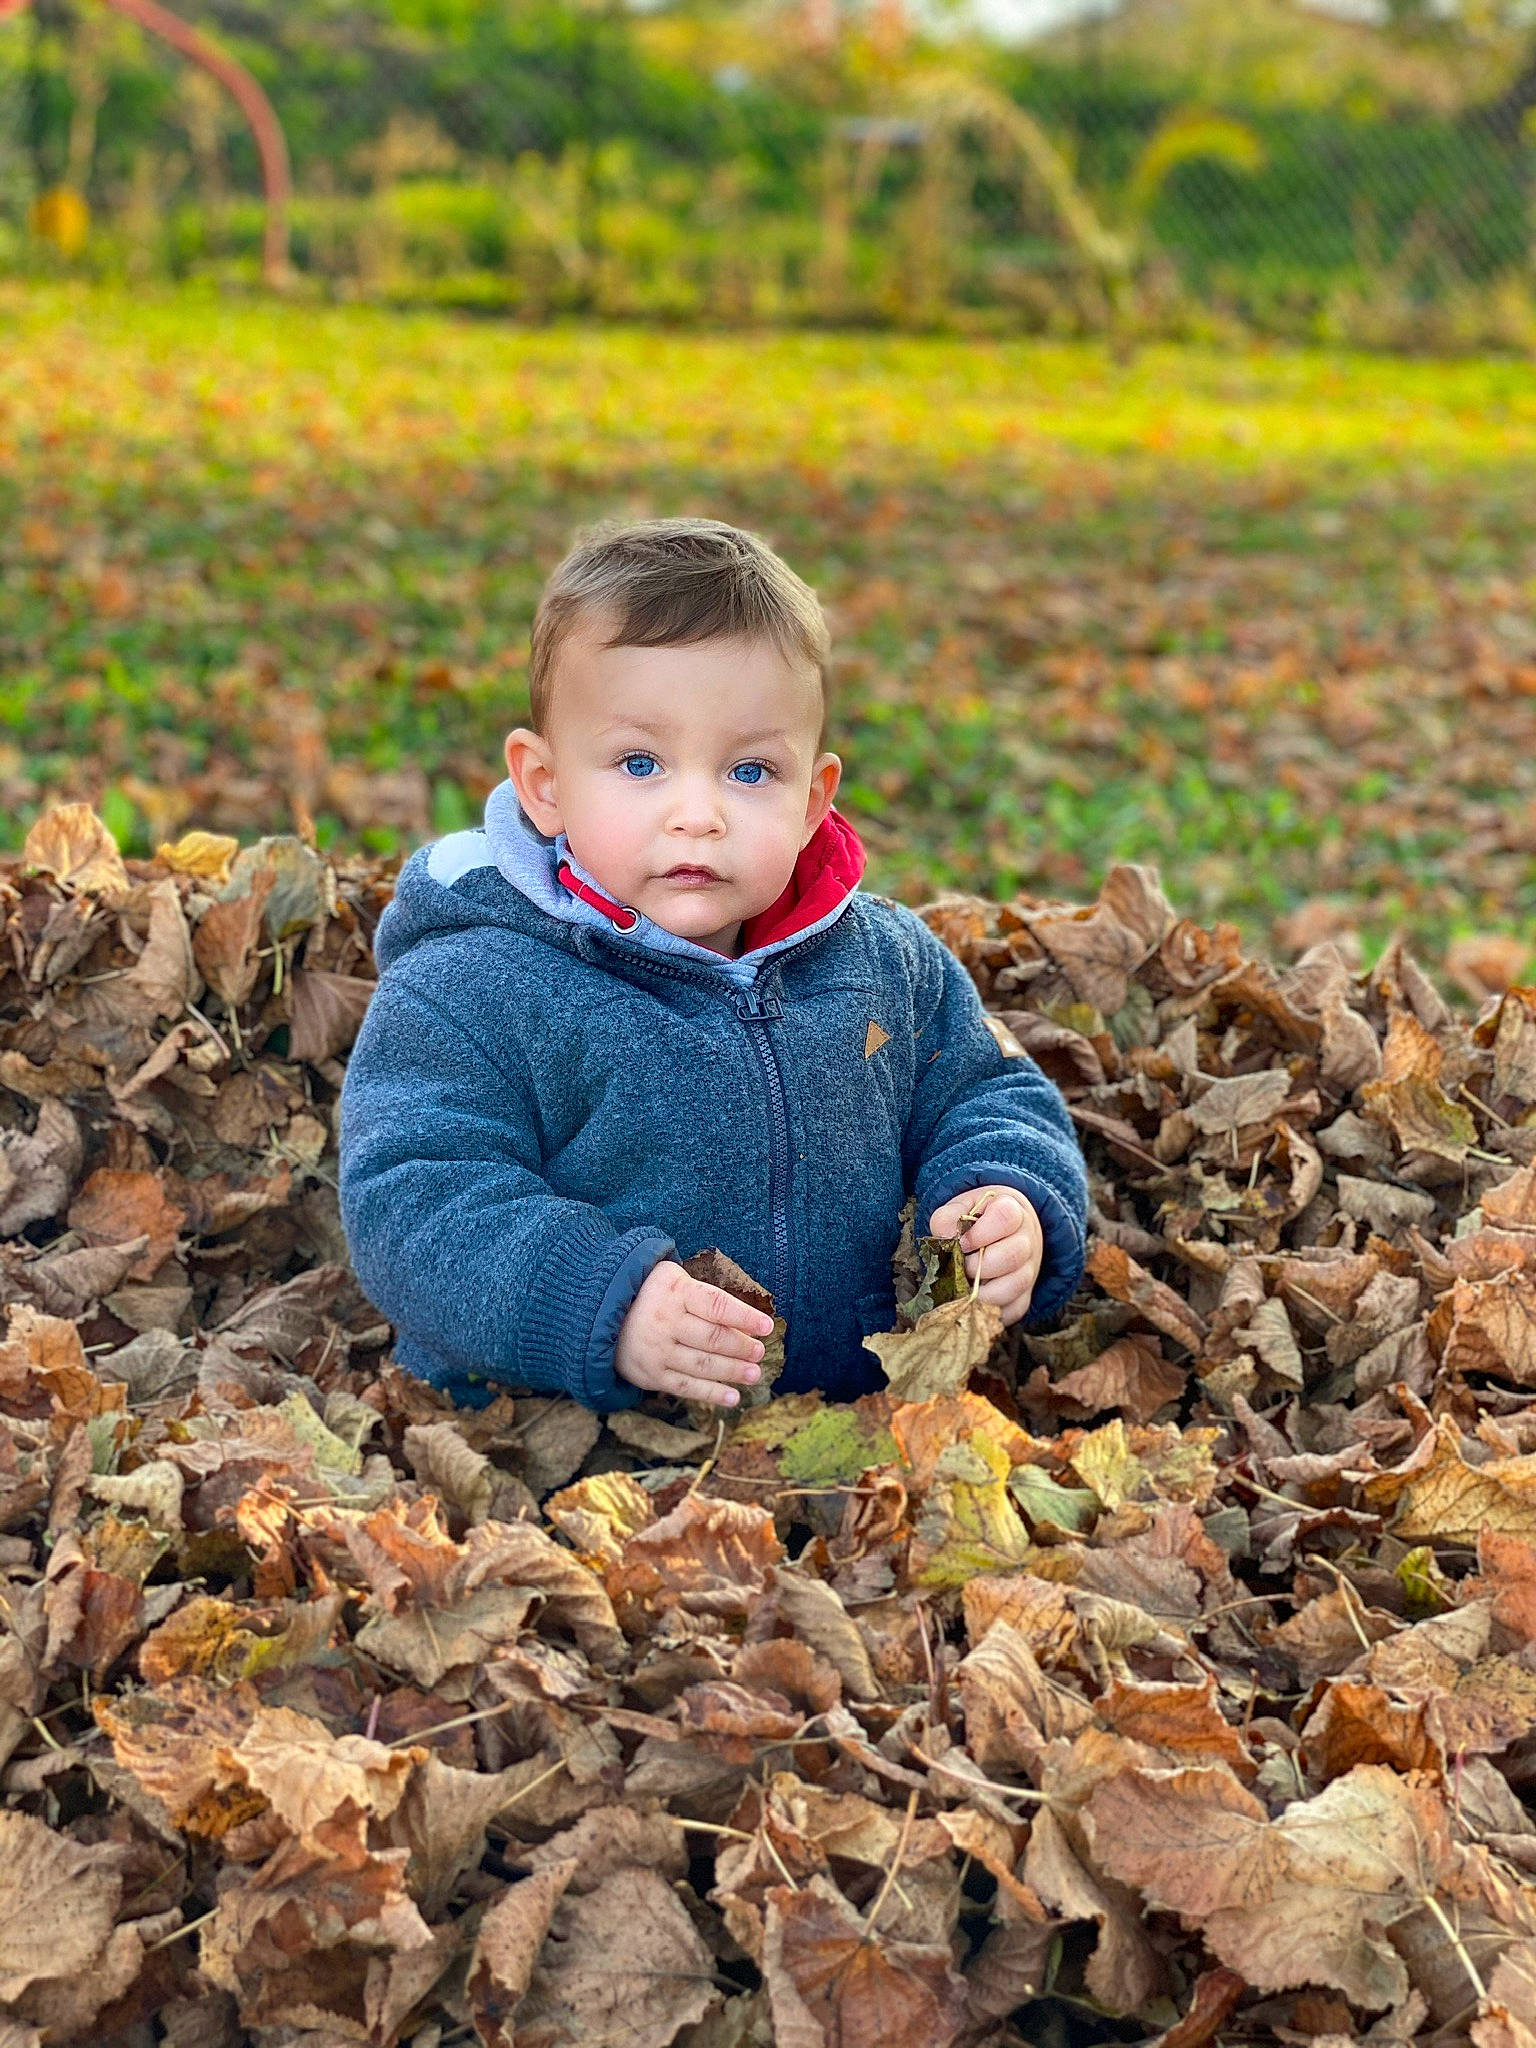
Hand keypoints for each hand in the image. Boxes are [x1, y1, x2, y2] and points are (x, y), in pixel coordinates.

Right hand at [614, 1258, 774, 1406]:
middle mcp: (666, 1322)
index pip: (717, 1306)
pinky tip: (734, 1397)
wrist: (601, 1314)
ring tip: (755, 1374)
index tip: (767, 1326)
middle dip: (741, 1347)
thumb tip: (746, 1317)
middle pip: (712, 1338)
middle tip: (760, 1352)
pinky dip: (712, 1394)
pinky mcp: (651, 1375)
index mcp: (676, 1293)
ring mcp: (657, 1351)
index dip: (745, 1317)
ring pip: (703, 1365)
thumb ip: (704, 1295)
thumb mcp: (673, 1279)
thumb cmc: (652, 1294)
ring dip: (733, 1371)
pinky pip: (687, 1387)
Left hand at [925, 1186, 1043, 1325]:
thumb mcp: (962, 1208)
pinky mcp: (1025, 1296)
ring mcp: (1030, 1270)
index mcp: (1014, 1211)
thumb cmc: (979, 1221)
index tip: (961, 1242)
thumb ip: (948, 1217)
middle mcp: (1028, 1241)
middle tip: (962, 1266)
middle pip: (1012, 1256)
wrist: (1005, 1234)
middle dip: (978, 1265)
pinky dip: (990, 1310)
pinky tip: (974, 1301)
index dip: (979, 1233)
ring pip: (1015, 1286)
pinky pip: (1013, 1310)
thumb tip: (944, 1235)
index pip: (1005, 1217)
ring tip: (965, 1286)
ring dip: (983, 1291)